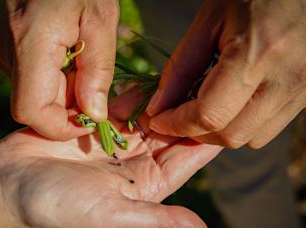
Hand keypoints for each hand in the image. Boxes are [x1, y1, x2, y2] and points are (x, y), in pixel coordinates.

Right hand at [0, 0, 118, 139]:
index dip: (59, 127)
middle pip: (33, 101)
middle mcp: (0, 46)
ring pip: (28, 87)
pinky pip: (21, 71)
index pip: (32, 111)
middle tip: (88, 78)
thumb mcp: (100, 19)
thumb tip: (93, 114)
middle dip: (66, 101)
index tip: (86, 121)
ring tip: (74, 53)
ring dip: (56, 83)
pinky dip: (43, 70)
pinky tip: (56, 46)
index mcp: (29, 41)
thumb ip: (98, 71)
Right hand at [0, 89, 221, 226]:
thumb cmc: (57, 207)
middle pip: (170, 134)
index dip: (204, 140)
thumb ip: (154, 220)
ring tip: (180, 78)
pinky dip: (132, 94)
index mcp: (144, 187)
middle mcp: (133, 163)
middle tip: (208, 84)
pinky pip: (120, 104)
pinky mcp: (94, 123)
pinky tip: (145, 83)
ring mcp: (114, 140)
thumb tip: (200, 227)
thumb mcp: (109, 215)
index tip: (225, 116)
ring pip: (148, 115)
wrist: (7, 184)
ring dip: (162, 100)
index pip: (184, 161)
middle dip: (187, 112)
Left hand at [146, 0, 305, 148]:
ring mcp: (300, 92)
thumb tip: (158, 107)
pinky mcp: (305, 97)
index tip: (157, 120)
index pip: (208, 115)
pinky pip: (267, 130)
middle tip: (176, 115)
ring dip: (218, 131)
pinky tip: (230, 102)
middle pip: (229, 135)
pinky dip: (240, 125)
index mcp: (256, 56)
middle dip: (194, 131)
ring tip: (203, 105)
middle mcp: (285, 81)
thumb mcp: (209, 21)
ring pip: (249, 139)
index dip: (176, 124)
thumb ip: (181, 67)